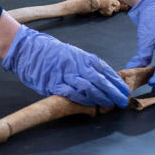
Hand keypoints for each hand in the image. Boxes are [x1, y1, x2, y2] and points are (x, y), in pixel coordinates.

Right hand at [2, 25, 129, 107]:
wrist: (30, 50)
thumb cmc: (53, 54)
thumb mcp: (74, 55)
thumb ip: (87, 66)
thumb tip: (104, 81)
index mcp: (84, 58)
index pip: (106, 71)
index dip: (117, 83)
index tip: (125, 92)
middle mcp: (77, 65)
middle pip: (100, 81)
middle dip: (113, 93)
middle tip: (122, 101)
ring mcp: (66, 74)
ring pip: (89, 88)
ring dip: (100, 98)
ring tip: (108, 105)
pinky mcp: (54, 84)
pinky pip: (72, 93)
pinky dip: (83, 100)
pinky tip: (90, 105)